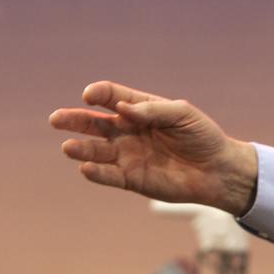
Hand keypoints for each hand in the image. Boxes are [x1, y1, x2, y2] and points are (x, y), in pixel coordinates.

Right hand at [49, 81, 258, 215]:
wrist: (217, 170)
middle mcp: (129, 131)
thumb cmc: (202, 136)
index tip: (90, 95)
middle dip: (75, 120)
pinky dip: (96, 172)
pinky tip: (85, 167)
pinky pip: (109, 175)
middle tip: (56, 119)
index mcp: (142, 109)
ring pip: (97, 150)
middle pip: (96, 123)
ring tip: (68, 146)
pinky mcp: (131, 179)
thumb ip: (153, 110)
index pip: (114, 96)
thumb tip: (123, 108)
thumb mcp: (183, 114)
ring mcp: (128, 155)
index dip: (100, 93)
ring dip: (82, 148)